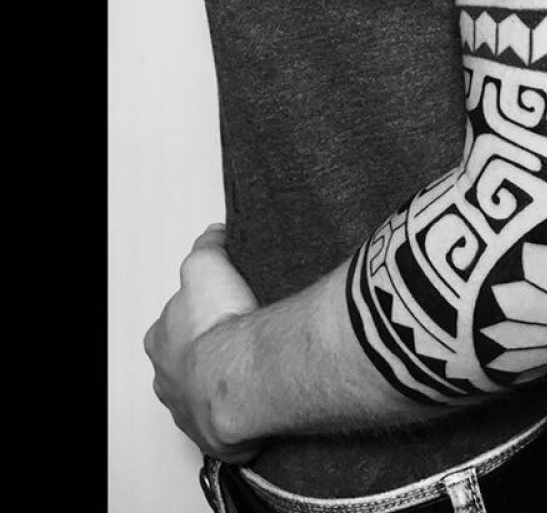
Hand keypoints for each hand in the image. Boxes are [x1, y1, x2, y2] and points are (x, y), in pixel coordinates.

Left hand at [144, 223, 262, 462]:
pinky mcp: (215, 435)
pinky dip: (242, 408)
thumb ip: (207, 247)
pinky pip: (227, 421)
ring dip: (223, 382)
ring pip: (202, 393)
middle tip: (239, 335)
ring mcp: (188, 409)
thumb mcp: (206, 266)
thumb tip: (213, 235)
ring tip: (254, 363)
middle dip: (207, 351)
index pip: (170, 323)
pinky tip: (261, 391)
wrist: (238, 377)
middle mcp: (167, 378)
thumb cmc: (218, 328)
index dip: (195, 314)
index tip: (218, 308)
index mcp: (160, 339)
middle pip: (182, 361)